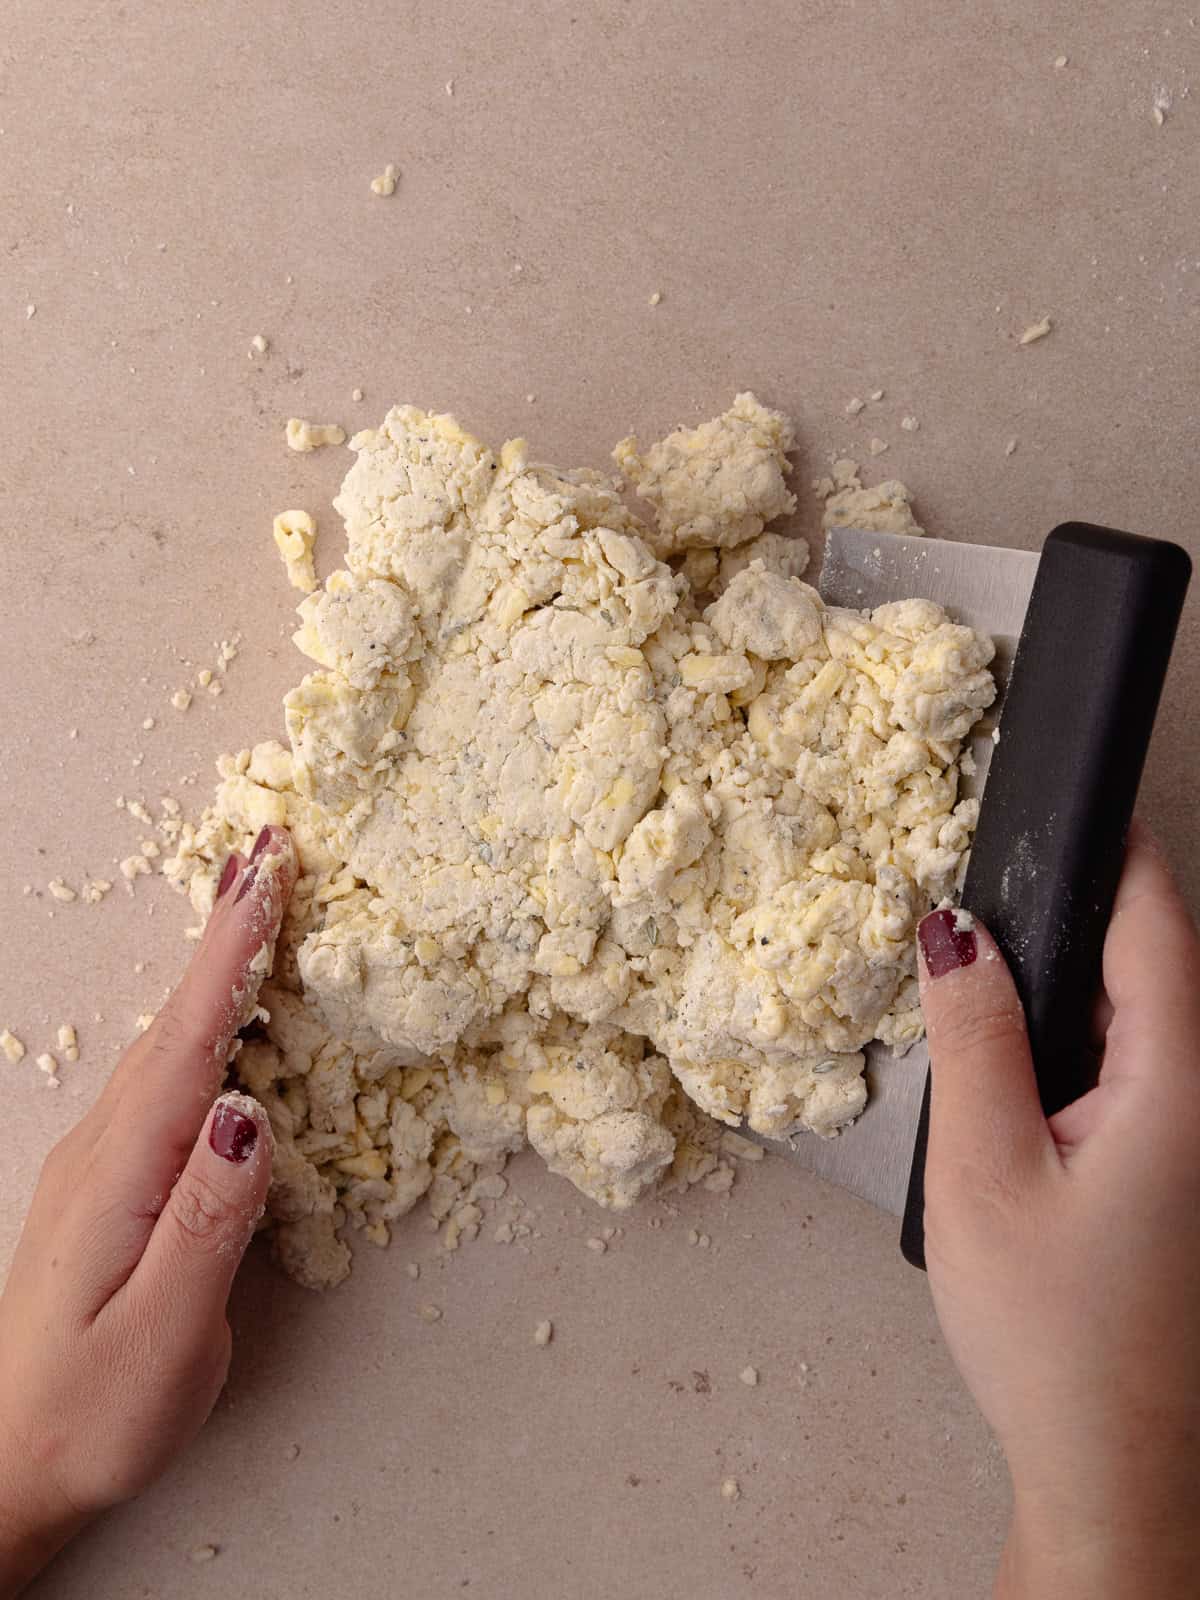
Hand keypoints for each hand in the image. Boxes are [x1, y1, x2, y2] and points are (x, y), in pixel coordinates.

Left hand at [0, 826, 295, 1597]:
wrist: (7, 1466)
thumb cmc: (91, 1410)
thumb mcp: (165, 1331)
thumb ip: (211, 1217)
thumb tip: (249, 1110)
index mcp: (122, 1169)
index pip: (188, 1037)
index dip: (229, 948)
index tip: (266, 871)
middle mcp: (106, 1147)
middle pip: (174, 1016)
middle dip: (225, 928)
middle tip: (271, 851)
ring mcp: (102, 1161)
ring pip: (167, 1039)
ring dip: (213, 965)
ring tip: (254, 902)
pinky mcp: (112, 1181)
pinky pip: (164, 1075)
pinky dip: (200, 1018)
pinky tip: (219, 1013)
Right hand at [918, 822, 1199, 1599]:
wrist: (1113, 1465)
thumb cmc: (1053, 1334)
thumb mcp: (984, 1169)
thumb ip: (973, 1036)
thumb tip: (955, 932)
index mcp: (1179, 1086)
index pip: (1156, 923)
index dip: (1115, 849)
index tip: (1075, 794)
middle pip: (1155, 962)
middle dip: (1078, 916)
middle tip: (991, 897)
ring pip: (1148, 1018)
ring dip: (1079, 986)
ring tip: (992, 987)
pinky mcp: (1184, 1172)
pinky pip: (1145, 1070)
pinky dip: (1088, 1048)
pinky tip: (1031, 1081)